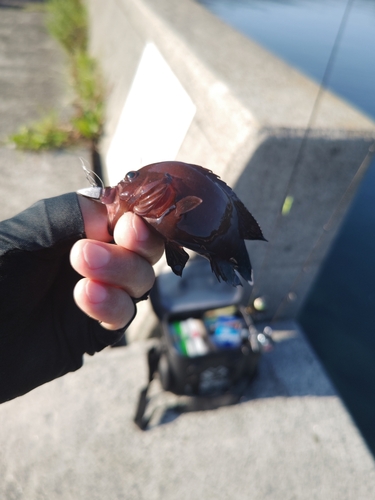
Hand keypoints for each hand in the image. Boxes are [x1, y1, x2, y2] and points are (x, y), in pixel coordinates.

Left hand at [70, 197, 163, 330]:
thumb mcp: (19, 236)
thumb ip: (63, 216)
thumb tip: (109, 205)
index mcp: (77, 227)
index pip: (123, 212)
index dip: (135, 211)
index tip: (130, 215)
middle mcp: (96, 258)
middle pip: (143, 245)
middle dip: (140, 239)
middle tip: (125, 232)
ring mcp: (100, 294)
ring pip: (141, 278)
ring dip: (124, 269)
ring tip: (87, 262)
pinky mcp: (96, 329)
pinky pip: (123, 315)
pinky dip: (113, 304)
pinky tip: (88, 295)